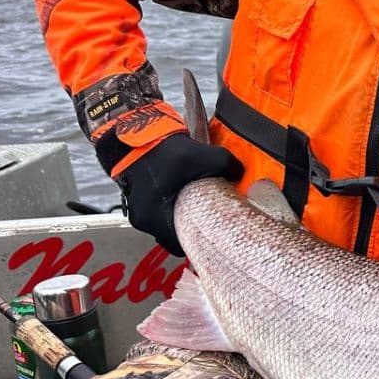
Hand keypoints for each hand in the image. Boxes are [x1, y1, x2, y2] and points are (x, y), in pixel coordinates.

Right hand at [117, 133, 241, 256]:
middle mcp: (143, 220)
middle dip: (191, 230)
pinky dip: (172, 205)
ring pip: (166, 223)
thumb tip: (241, 174)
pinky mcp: (138, 199)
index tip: (214, 239)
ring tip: (199, 206)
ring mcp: (138, 210)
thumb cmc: (166, 151)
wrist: (137, 133)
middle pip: (173, 235)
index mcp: (155, 218)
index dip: (198, 245)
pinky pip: (159, 210)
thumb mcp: (206, 156)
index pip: (179, 246)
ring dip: (181, 216)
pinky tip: (185, 194)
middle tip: (210, 222)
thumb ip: (229, 166)